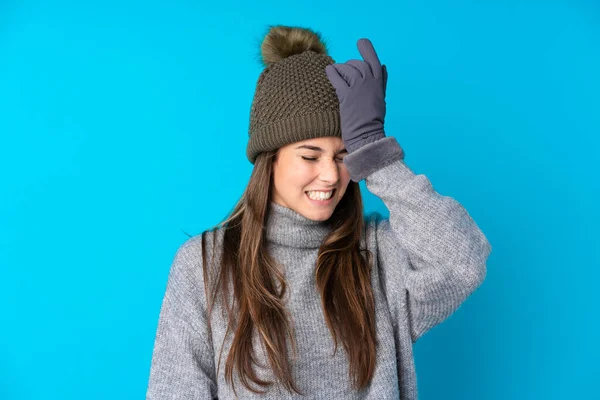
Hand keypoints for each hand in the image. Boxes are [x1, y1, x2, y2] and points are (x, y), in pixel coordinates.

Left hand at [325, 38, 387, 153]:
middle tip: (343, 75)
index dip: (367, 49)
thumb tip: (383, 66)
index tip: (361, 42)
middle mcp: (370, 82)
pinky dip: (331, 72)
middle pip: (355, 64)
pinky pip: (337, 77)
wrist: (368, 135)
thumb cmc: (372, 119)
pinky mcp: (347, 95)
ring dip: (339, 70)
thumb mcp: (380, 97)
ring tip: (335, 76)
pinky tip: (328, 71)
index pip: (373, 60)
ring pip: (346, 68)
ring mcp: (358, 88)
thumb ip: (381, 81)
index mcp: (379, 83)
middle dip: (347, 66)